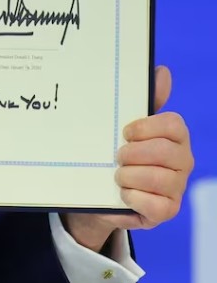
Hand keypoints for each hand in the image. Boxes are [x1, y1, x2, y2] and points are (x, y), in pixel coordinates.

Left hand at [63, 65, 194, 251]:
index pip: (173, 125)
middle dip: (133, 153)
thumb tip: (162, 71)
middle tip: (117, 156)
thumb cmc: (118, 154)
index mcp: (175, 137)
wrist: (101, 192)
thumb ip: (144, 102)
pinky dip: (133, 197)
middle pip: (164, 151)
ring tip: (117, 176)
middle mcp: (182, 161)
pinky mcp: (167, 211)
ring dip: (129, 176)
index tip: (125, 132)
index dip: (146, 128)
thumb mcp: (125, 128)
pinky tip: (123, 194)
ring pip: (158, 178)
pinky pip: (155, 204)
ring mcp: (177, 187)